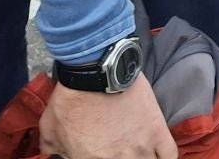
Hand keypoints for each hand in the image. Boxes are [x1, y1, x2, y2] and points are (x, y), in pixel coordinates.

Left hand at [39, 75, 177, 158]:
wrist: (96, 69)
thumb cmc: (71, 97)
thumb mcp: (50, 126)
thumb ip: (51, 147)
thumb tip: (51, 154)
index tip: (100, 155)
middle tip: (117, 151)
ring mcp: (140, 148)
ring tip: (137, 152)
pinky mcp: (156, 132)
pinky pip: (169, 155)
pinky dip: (165, 158)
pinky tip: (157, 155)